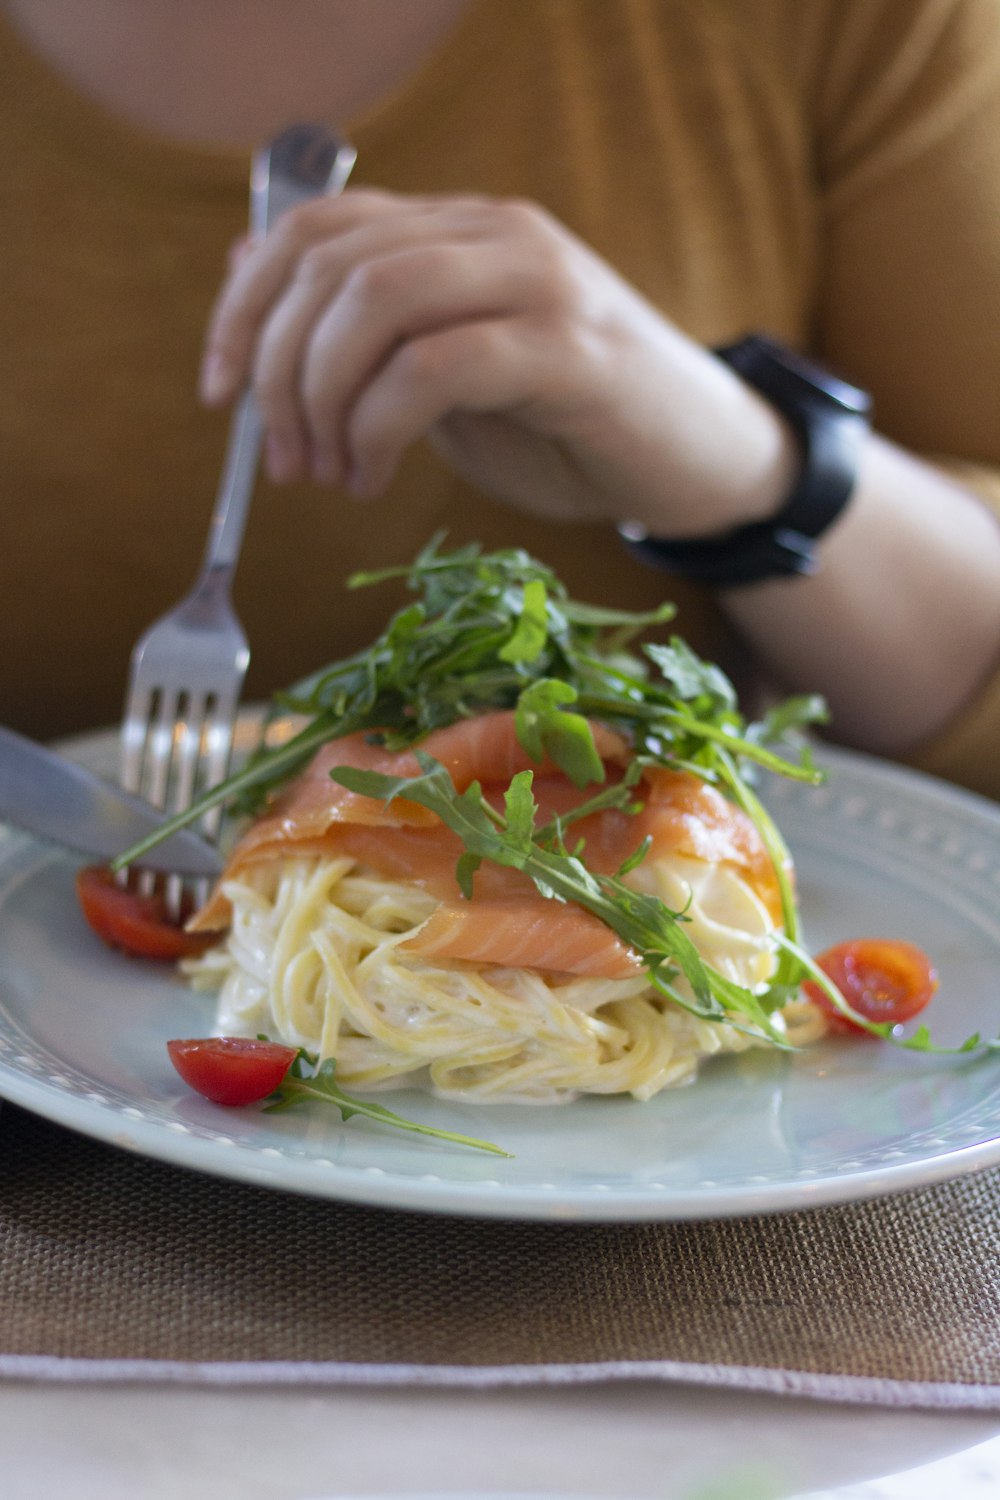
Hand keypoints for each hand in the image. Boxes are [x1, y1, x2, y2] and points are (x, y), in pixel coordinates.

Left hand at [200, 189, 793, 531]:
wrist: (704, 463)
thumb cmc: (572, 430)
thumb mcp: (448, 378)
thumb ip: (369, 335)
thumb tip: (250, 276)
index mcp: (459, 230)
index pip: (315, 228)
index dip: (244, 305)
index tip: (217, 394)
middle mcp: (495, 233)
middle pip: (332, 263)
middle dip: (277, 371)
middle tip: (282, 460)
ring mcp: (537, 282)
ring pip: (377, 300)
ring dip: (323, 399)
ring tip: (329, 475)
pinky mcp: (570, 349)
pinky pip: (438, 366)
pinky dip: (380, 428)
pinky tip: (376, 477)